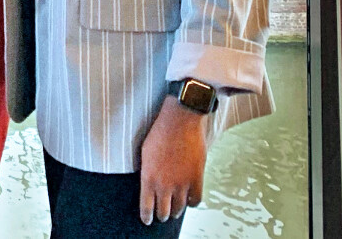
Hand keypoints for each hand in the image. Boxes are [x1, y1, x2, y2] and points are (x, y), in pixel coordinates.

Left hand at [138, 96, 207, 225]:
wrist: (180, 120)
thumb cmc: (160, 132)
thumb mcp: (145, 153)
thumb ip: (148, 172)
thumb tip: (150, 185)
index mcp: (148, 178)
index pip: (147, 208)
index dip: (147, 216)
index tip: (147, 220)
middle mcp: (164, 185)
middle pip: (164, 212)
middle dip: (162, 214)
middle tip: (162, 213)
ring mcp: (182, 183)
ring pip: (179, 208)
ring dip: (176, 209)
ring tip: (175, 208)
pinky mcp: (197, 179)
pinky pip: (196, 200)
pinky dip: (192, 202)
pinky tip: (189, 199)